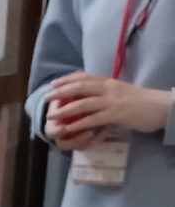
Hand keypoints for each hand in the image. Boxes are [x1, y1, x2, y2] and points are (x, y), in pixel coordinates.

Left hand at [47, 73, 172, 142]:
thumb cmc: (140, 102)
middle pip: (81, 87)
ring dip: (66, 110)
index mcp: (110, 82)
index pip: (85, 77)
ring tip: (52, 116)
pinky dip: (80, 124)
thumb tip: (93, 96)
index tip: (54, 83)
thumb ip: (106, 93)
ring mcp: (112, 101)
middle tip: (47, 98)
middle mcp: (109, 88)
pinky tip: (69, 129)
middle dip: (62, 92)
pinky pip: (94, 119)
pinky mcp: (116, 114)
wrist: (160, 106)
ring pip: (85, 103)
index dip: (68, 79)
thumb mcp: (121, 93)